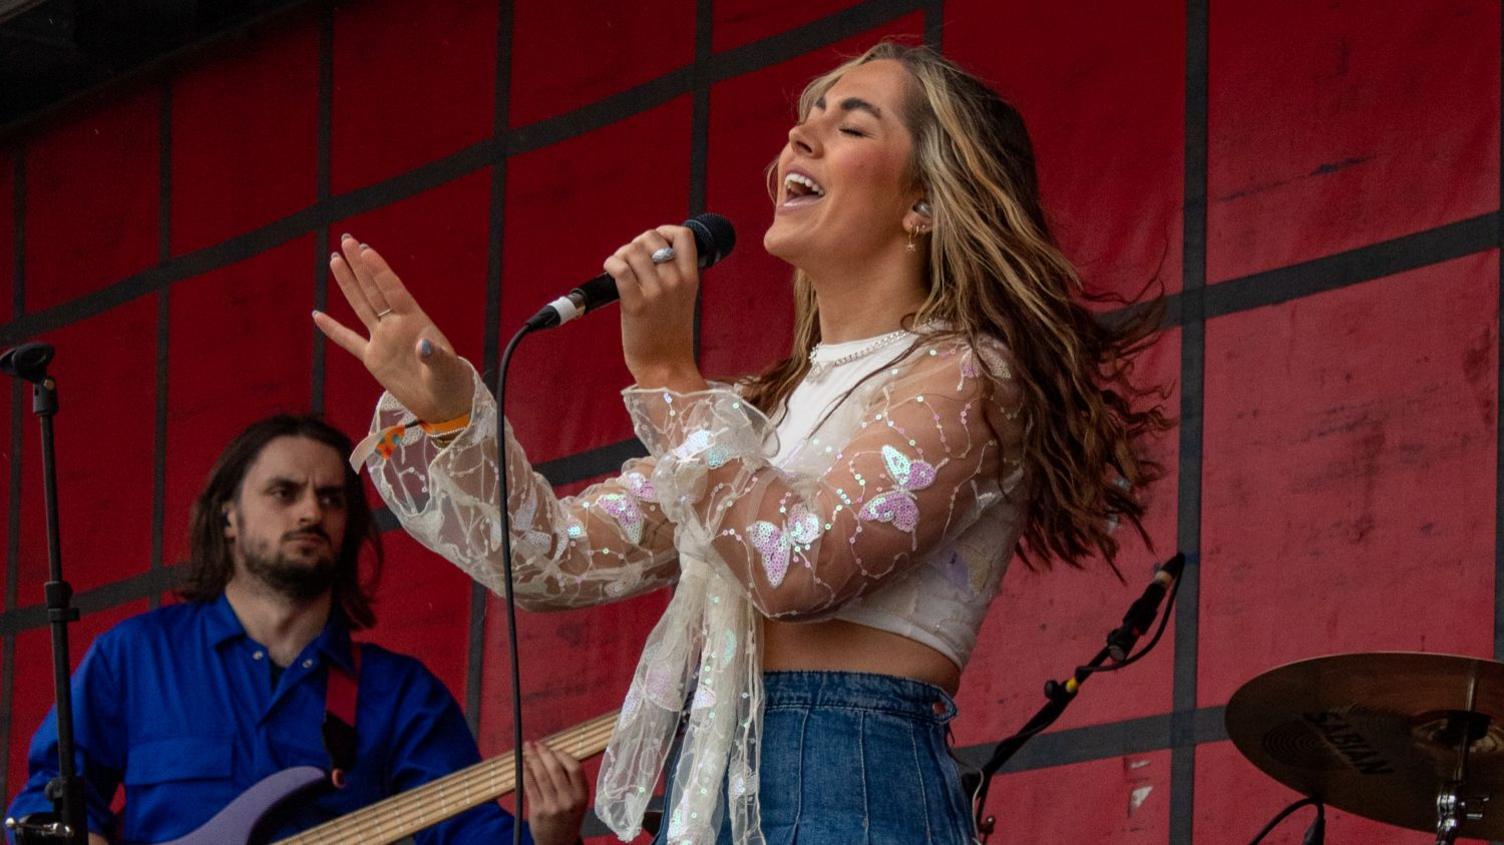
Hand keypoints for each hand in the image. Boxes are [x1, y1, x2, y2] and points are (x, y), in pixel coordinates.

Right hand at [313, 234, 473, 422]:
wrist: (444, 403)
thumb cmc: (451, 382)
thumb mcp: (447, 369)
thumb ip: (435, 357)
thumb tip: (424, 345)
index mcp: (415, 321)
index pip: (393, 290)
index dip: (380, 271)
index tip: (366, 250)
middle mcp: (395, 325)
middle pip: (374, 290)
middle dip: (360, 265)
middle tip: (347, 240)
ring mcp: (382, 340)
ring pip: (361, 306)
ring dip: (348, 284)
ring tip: (335, 260)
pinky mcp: (373, 359)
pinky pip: (349, 340)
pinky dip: (333, 329)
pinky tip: (317, 315)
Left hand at [521, 740, 588, 844]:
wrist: (559, 844)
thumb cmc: (568, 818)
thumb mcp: (579, 802)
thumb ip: (571, 782)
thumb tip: (554, 755)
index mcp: (582, 795)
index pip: (575, 768)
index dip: (563, 755)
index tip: (554, 749)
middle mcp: (569, 800)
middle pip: (556, 769)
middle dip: (544, 753)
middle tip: (536, 744)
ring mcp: (553, 806)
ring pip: (541, 776)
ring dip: (533, 759)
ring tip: (527, 749)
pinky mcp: (538, 811)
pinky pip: (530, 787)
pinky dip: (526, 773)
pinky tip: (523, 765)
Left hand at [605, 226, 708, 391]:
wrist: (665, 367)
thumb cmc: (671, 337)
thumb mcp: (684, 300)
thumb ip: (674, 276)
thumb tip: (650, 254)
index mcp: (691, 278)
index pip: (683, 236)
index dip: (664, 230)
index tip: (655, 240)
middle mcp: (675, 281)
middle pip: (651, 238)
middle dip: (636, 243)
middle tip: (631, 259)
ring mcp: (656, 292)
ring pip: (632, 251)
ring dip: (621, 255)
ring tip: (619, 268)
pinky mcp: (635, 304)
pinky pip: (620, 270)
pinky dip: (611, 264)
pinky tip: (610, 272)